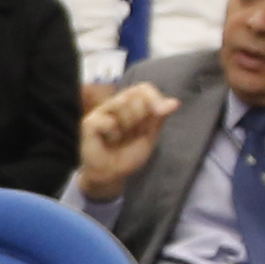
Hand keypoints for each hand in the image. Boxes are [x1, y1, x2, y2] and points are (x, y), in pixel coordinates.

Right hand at [77, 82, 173, 198]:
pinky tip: (108, 141)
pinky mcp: (89, 122)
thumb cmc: (129, 155)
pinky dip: (113, 134)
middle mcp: (115, 104)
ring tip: (119, 137)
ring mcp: (101, 111)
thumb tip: (175, 102)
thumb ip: (159, 118)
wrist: (112, 175)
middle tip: (131, 133)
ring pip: (121, 103)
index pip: (143, 88)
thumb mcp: (150, 136)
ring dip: (126, 124)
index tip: (160, 113)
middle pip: (134, 95)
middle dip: (140, 117)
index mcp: (131, 105)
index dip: (154, 98)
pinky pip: (109, 120)